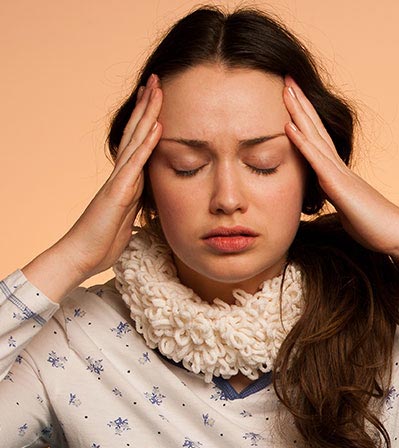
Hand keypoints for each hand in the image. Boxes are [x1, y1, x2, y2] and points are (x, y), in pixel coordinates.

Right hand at [23, 74, 163, 301]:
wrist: (82, 257)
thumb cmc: (103, 242)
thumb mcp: (129, 218)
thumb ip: (138, 203)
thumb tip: (148, 197)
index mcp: (126, 179)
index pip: (139, 142)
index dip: (148, 119)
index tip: (157, 98)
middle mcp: (122, 173)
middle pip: (136, 132)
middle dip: (147, 106)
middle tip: (156, 80)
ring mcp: (119, 180)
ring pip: (135, 139)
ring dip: (148, 114)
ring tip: (156, 90)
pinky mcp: (118, 191)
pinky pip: (136, 163)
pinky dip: (147, 144)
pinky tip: (156, 126)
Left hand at [282, 76, 398, 284]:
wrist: (397, 235)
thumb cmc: (375, 228)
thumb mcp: (347, 212)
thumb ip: (335, 201)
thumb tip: (327, 200)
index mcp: (338, 174)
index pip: (318, 140)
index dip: (304, 118)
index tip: (292, 98)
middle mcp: (338, 167)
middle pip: (316, 129)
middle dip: (300, 104)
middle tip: (287, 78)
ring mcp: (339, 173)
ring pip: (315, 136)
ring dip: (299, 112)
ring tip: (286, 88)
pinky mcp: (339, 185)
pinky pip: (317, 160)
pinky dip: (302, 141)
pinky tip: (289, 125)